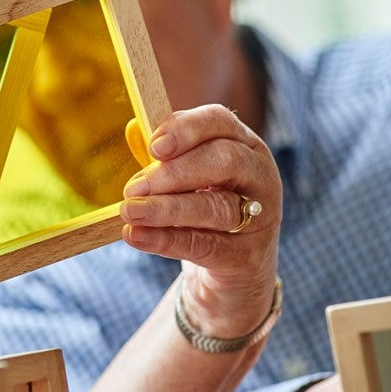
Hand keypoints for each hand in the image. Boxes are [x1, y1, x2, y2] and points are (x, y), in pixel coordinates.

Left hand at [120, 104, 281, 336]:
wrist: (231, 269)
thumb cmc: (203, 207)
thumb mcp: (188, 177)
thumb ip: (164, 155)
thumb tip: (134, 130)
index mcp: (243, 144)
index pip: (220, 122)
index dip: (186, 129)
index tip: (154, 147)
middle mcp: (259, 175)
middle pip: (226, 161)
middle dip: (176, 172)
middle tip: (134, 188)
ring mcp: (260, 218)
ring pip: (217, 207)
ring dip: (167, 208)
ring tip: (130, 212)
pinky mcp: (248, 256)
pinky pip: (206, 245)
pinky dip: (168, 240)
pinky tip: (137, 236)